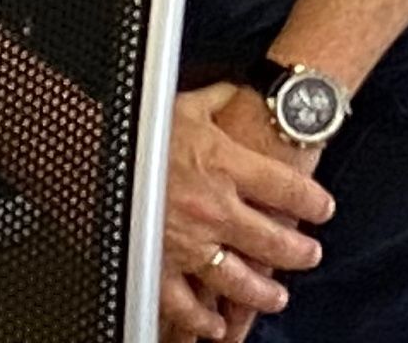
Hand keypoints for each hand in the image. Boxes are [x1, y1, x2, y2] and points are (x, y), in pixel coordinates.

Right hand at [158, 81, 328, 341]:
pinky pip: (184, 304)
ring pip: (237, 278)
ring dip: (261, 291)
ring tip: (278, 296)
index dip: (312, 202)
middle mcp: (214, 207)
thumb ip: (220, 99)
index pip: (287, 188)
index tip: (324, 210)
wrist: (83, 152)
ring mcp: (186, 243)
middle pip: (272, 238)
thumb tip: (240, 89)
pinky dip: (201, 319)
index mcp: (226, 165)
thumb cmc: (135, 127)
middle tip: (311, 256)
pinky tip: (215, 327)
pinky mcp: (156, 266)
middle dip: (297, 251)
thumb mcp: (186, 103)